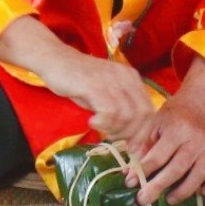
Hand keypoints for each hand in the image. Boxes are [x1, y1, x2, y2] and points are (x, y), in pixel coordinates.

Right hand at [0, 19, 153, 142]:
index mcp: (131, 78)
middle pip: (143, 115)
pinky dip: (103, 123)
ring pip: (128, 116)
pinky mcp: (96, 86)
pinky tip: (92, 121)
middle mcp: (126, 77)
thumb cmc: (78, 80)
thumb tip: (130, 137)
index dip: (143, 132)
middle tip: (114, 139)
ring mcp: (112, 81)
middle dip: (131, 134)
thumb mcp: (104, 93)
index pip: (149, 110)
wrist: (55, 60)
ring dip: (115, 130)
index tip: (132, 146)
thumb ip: (120, 109)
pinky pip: (110, 112)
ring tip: (99, 127)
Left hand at [126, 101, 204, 204]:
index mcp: (177, 129)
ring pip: (200, 175)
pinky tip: (204, 192)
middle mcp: (197, 138)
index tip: (131, 183)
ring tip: (169, 200)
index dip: (143, 172)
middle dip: (158, 186)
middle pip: (177, 168)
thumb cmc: (172, 117)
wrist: (197, 104)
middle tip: (143, 200)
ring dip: (183, 191)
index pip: (158, 156)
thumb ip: (142, 147)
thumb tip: (130, 174)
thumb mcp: (153, 124)